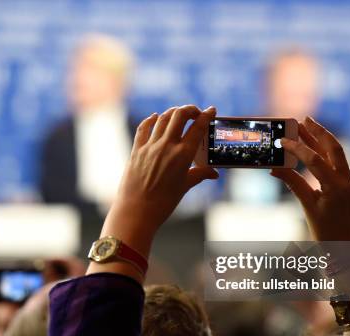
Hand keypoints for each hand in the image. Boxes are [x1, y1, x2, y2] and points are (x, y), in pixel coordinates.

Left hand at [88, 105, 218, 281]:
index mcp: (183, 155)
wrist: (137, 211)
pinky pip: (144, 128)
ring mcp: (150, 147)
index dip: (206, 116)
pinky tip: (155, 118)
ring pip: (162, 118)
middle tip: (195, 113)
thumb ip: (200, 174)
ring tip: (178, 114)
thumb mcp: (185, 186)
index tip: (211, 110)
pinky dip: (151, 120)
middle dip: (190, 110)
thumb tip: (213, 173)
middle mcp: (167, 146)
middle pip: (180, 115)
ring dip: (173, 112)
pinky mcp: (136, 150)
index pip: (198, 128)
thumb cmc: (163, 202)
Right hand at [271, 117, 349, 240]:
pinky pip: (336, 162)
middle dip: (318, 132)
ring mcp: (349, 181)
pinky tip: (313, 146)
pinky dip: (324, 151)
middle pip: (333, 148)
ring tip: (307, 125)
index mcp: (336, 187)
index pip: (315, 160)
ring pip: (336, 153)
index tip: (283, 140)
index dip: (298, 148)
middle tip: (303, 119)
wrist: (344, 246)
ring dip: (322, 138)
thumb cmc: (325, 231)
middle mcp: (346, 180)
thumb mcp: (306, 206)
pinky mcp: (346, 184)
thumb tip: (274, 169)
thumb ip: (292, 183)